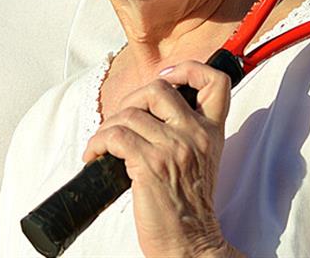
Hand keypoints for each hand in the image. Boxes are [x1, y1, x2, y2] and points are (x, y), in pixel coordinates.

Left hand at [84, 61, 241, 257]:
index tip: (169, 78)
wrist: (190, 243)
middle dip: (131, 99)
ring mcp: (174, 147)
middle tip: (121, 121)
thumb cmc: (189, 207)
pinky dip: (97, 143)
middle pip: (159, 88)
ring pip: (129, 113)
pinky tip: (94, 156)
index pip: (215, 82)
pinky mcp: (150, 164)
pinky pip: (114, 136)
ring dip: (107, 127)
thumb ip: (185, 132)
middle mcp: (196, 134)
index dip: (189, 69)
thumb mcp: (201, 161)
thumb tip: (146, 112)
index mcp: (211, 132)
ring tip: (103, 145)